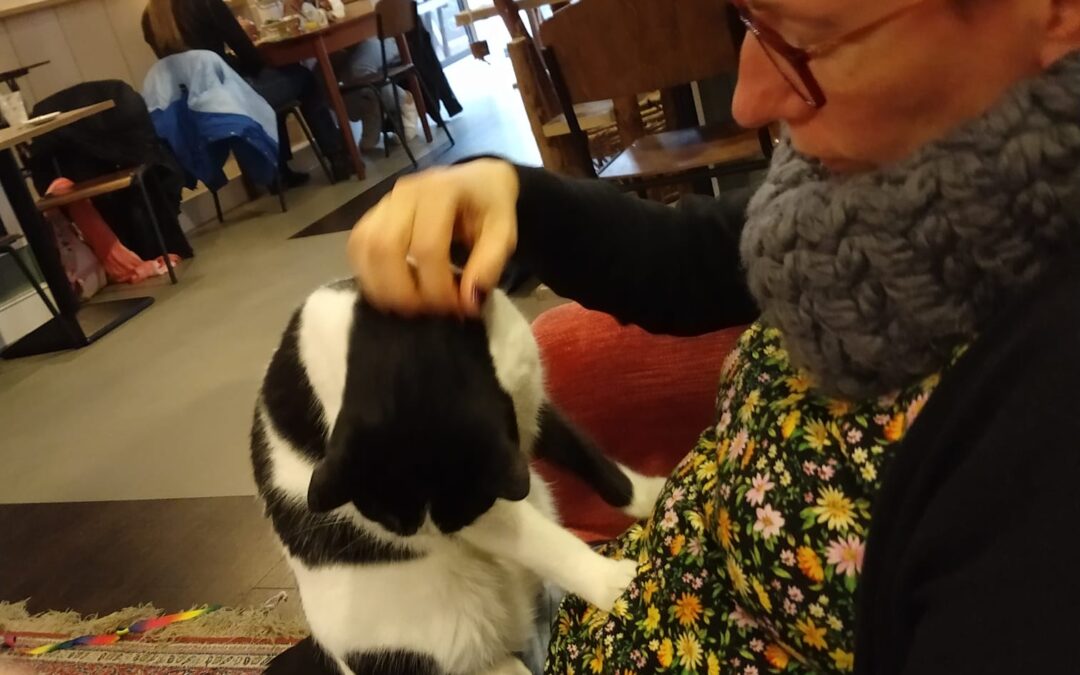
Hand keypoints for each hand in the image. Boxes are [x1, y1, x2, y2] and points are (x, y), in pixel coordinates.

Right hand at [347, 158, 519, 316]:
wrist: (477, 181)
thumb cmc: (489, 207)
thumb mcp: (504, 233)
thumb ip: (489, 266)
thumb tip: (468, 301)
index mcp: (440, 191)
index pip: (427, 247)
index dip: (438, 287)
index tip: (456, 308)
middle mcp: (405, 193)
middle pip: (386, 248)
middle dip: (404, 291)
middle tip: (428, 312)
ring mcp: (384, 202)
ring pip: (364, 248)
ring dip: (381, 287)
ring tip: (408, 307)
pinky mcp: (372, 215)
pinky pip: (357, 247)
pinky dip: (368, 275)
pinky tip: (390, 292)